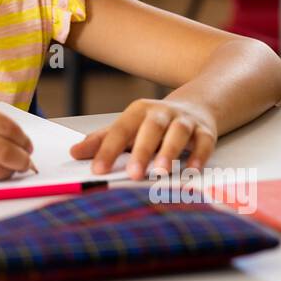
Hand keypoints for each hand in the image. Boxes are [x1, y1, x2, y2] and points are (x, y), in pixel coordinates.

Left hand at [69, 98, 216, 178]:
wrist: (195, 106)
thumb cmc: (153, 124)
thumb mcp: (127, 128)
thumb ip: (102, 141)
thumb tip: (74, 152)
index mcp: (138, 111)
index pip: (120, 129)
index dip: (108, 150)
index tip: (98, 170)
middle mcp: (162, 112)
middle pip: (151, 128)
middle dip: (141, 151)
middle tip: (132, 174)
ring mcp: (185, 120)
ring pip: (178, 132)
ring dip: (170, 151)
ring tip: (160, 172)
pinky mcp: (206, 131)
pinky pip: (204, 142)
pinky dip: (199, 156)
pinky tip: (191, 171)